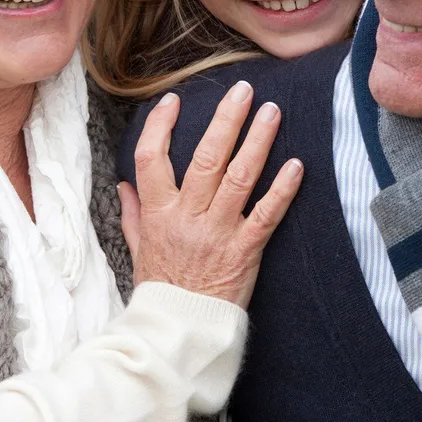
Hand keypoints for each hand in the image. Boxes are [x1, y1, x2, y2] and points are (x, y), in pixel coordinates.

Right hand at [118, 81, 301, 307]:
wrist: (178, 331)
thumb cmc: (160, 288)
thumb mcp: (137, 249)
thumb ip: (133, 214)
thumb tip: (124, 185)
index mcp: (158, 213)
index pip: (151, 159)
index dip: (160, 126)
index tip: (173, 100)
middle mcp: (187, 217)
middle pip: (205, 158)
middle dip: (225, 120)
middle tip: (243, 90)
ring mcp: (217, 233)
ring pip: (239, 178)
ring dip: (257, 141)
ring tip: (271, 112)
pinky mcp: (245, 251)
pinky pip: (266, 215)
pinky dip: (282, 190)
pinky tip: (296, 165)